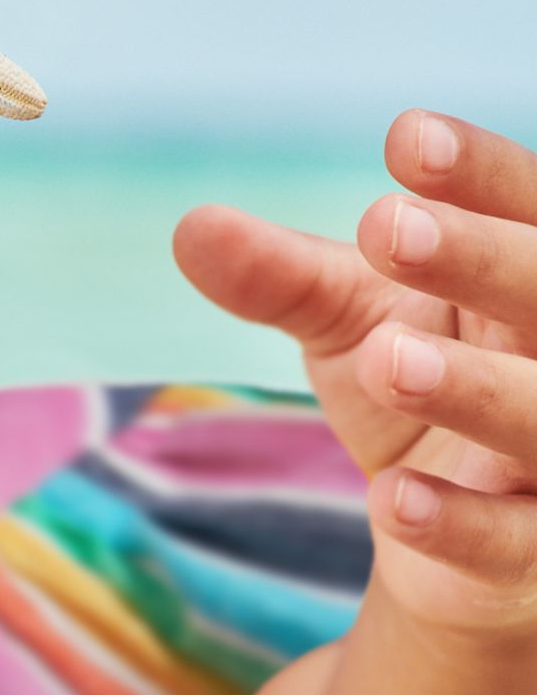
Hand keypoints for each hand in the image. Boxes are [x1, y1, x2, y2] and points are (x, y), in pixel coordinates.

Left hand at [173, 108, 536, 635]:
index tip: (405, 139)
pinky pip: (512, 540)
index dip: (483, 173)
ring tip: (386, 359)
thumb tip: (192, 228)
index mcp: (530, 280)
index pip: (531, 207)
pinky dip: (456, 522)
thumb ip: (282, 279)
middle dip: (480, 258)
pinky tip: (391, 500)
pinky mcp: (535, 556)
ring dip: (471, 388)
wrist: (453, 542)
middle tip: (385, 228)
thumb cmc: (420, 389)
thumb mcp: (350, 323)